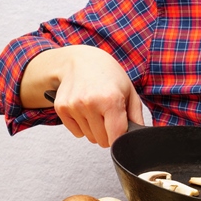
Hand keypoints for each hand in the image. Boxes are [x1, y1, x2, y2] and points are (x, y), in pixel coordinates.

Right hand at [27, 45, 143, 146]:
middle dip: (108, 133)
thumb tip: (138, 137)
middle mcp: (90, 103)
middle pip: (103, 141)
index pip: (116, 137)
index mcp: (111, 100)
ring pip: (89, 137)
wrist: (82, 60)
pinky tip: (86, 111)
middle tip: (109, 116)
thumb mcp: (130, 92)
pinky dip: (82, 126)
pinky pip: (76, 133)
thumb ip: (137, 117)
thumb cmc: (109, 76)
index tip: (122, 131)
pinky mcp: (61, 108)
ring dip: (95, 129)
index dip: (121, 138)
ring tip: (97, 110)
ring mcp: (74, 106)